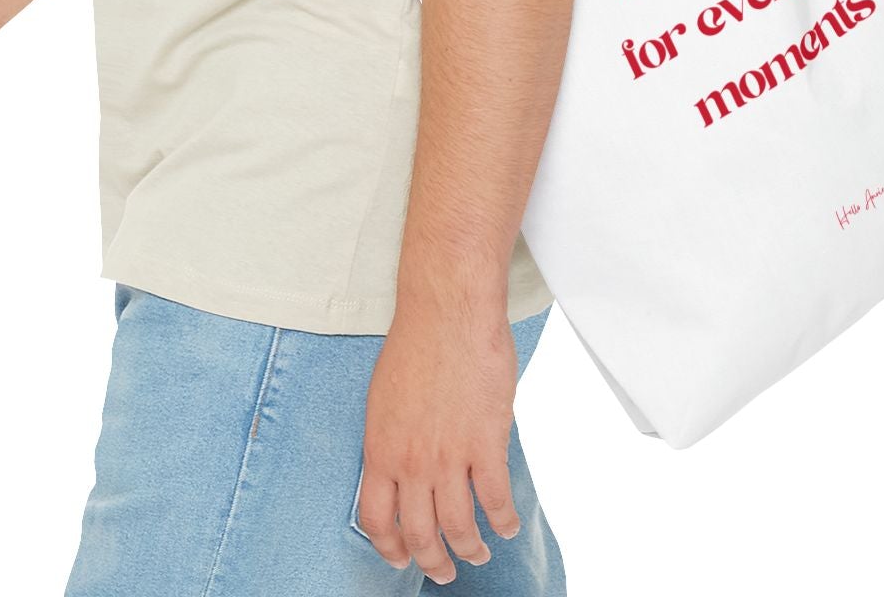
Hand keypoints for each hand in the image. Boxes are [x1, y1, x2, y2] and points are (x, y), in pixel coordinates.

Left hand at [355, 304, 522, 584]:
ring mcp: (449, 457)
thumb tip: (401, 470)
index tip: (402, 557)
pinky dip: (503, 521)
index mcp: (380, 449)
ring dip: (470, 549)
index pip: (377, 521)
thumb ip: (391, 440)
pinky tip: (506, 525)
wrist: (448, 312)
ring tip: (478, 553)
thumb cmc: (416, 344)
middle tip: (444, 571)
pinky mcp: (485, 444)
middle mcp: (411, 462)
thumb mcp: (384, 399)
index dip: (390, 548)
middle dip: (433, 562)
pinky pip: (496, 501)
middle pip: (420, 534)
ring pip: (459, 527)